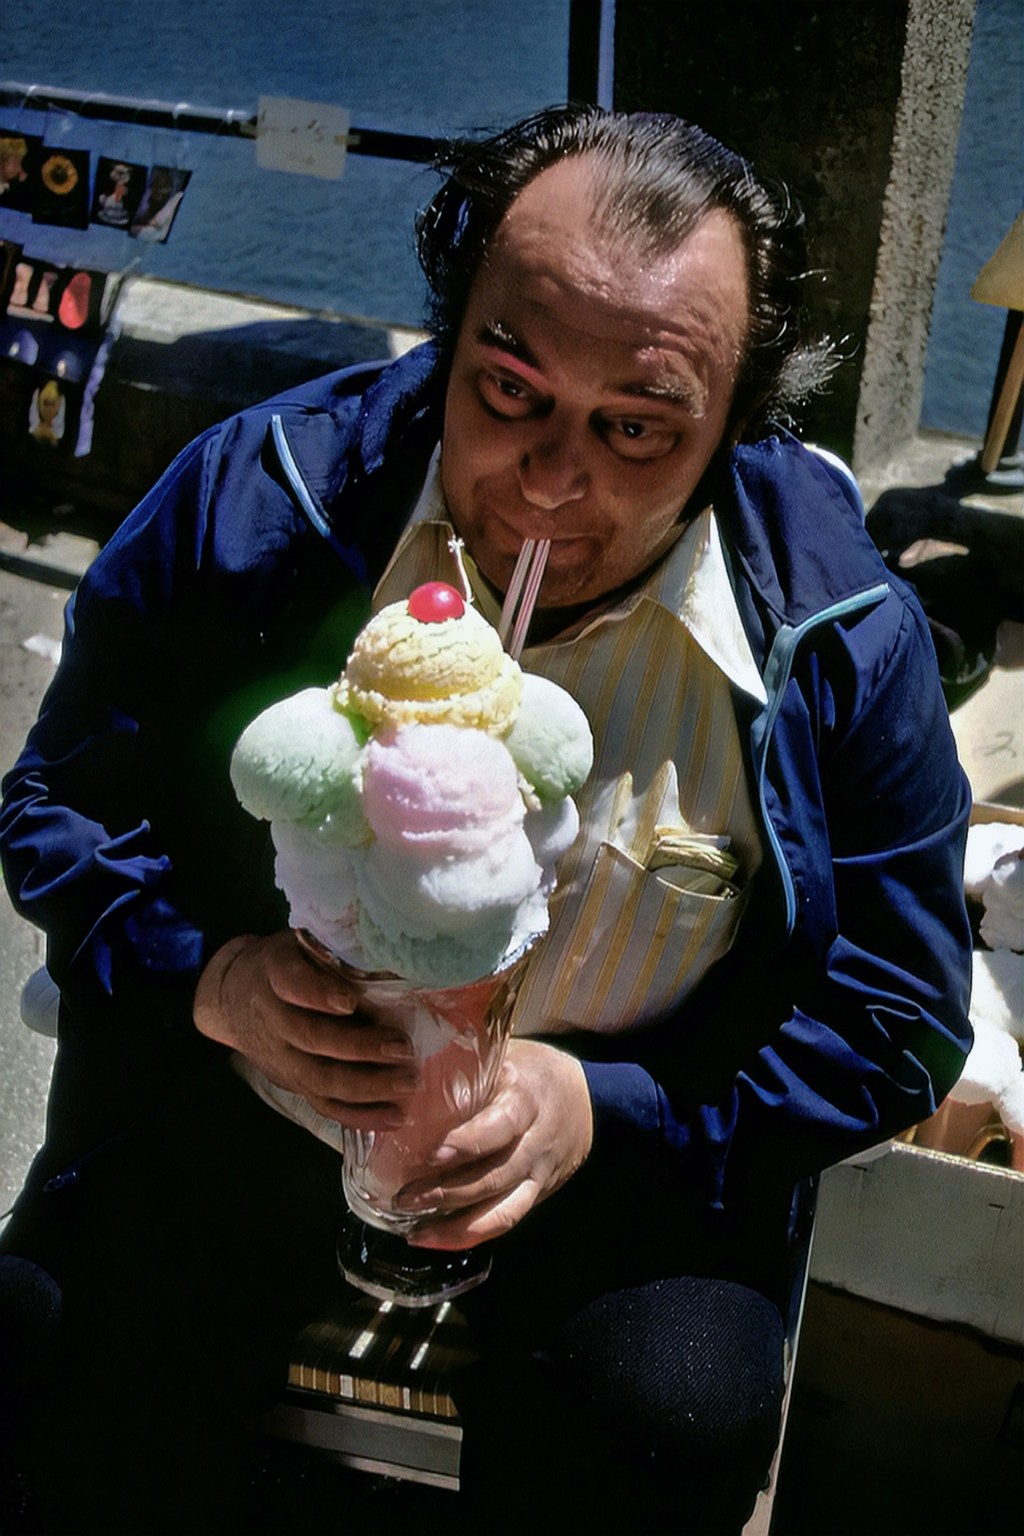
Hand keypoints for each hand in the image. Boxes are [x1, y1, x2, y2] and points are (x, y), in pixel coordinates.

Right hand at [193, 930, 418, 1129]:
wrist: (232, 996)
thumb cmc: (284, 962)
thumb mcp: (299, 942)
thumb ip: (333, 950)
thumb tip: (391, 958)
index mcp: (274, 974)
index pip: (291, 984)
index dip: (318, 994)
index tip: (349, 1000)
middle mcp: (273, 1019)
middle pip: (311, 1038)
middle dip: (359, 1047)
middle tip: (402, 1048)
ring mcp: (280, 1057)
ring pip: (319, 1079)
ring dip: (366, 1086)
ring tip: (408, 1083)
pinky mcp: (291, 1083)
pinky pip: (324, 1105)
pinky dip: (359, 1115)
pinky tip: (394, 1116)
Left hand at [394, 1038, 593, 1249]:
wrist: (586, 1100)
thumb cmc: (534, 1072)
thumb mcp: (508, 1056)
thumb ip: (469, 1064)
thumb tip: (413, 1065)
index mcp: (526, 1102)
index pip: (501, 1127)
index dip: (469, 1143)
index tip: (434, 1153)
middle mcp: (534, 1144)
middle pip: (495, 1177)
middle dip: (448, 1193)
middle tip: (406, 1197)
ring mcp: (537, 1174)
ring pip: (502, 1211)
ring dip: (457, 1227)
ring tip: (416, 1232)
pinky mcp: (536, 1194)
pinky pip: (506, 1221)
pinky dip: (471, 1236)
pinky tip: (436, 1239)